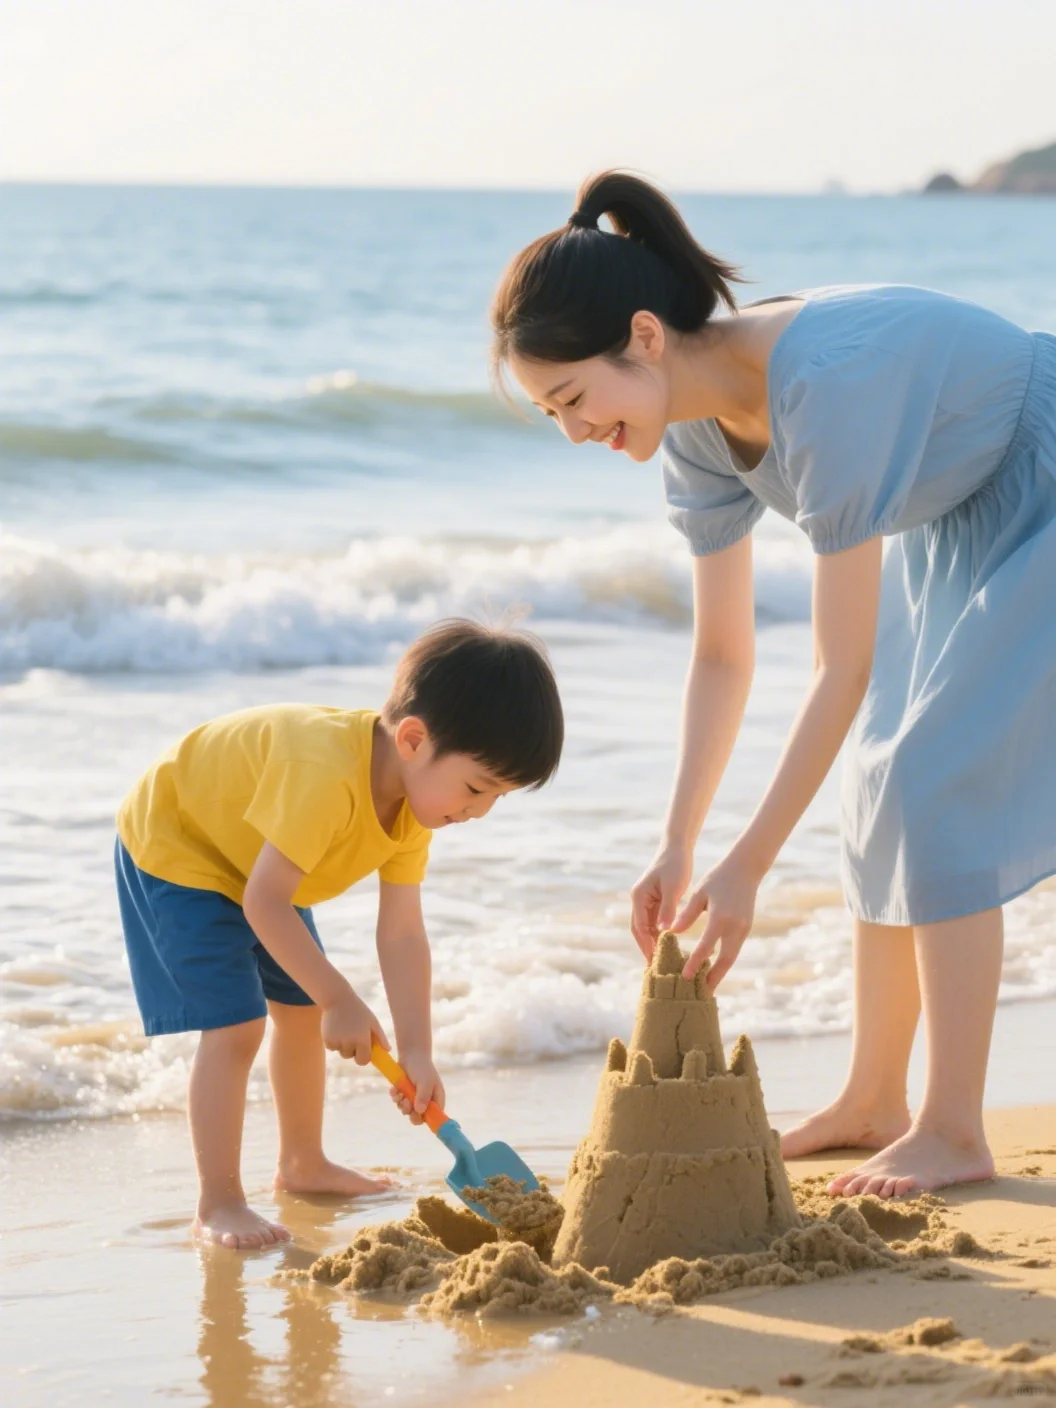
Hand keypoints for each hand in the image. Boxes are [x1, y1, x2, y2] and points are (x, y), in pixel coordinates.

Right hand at [320, 988, 389, 1064]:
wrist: (338, 998)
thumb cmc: (358, 1010)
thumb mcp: (372, 1021)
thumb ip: (381, 1037)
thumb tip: (387, 1050)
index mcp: (363, 1039)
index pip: (363, 1060)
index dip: (363, 1057)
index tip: (363, 1051)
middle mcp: (350, 1042)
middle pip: (351, 1057)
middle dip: (353, 1050)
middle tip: (353, 1034)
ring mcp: (337, 1041)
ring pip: (341, 1052)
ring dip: (343, 1045)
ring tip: (345, 1029)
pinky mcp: (327, 1039)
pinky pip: (331, 1047)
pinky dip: (333, 1041)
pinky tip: (336, 1028)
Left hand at [388, 1049, 445, 1124]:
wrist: (410, 1055)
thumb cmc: (422, 1068)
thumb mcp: (425, 1081)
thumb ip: (423, 1096)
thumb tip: (419, 1111)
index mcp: (436, 1099)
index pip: (434, 1117)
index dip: (426, 1119)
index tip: (417, 1115)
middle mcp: (426, 1101)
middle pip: (418, 1117)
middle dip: (410, 1112)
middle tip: (407, 1103)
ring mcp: (414, 1098)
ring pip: (406, 1110)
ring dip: (401, 1104)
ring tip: (401, 1093)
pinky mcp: (404, 1094)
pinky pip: (398, 1102)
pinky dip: (395, 1097)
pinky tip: (395, 1089)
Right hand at [630, 842, 694, 959]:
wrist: (677, 847)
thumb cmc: (675, 865)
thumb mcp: (673, 889)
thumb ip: (668, 910)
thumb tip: (664, 932)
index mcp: (639, 897)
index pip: (639, 927)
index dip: (646, 945)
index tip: (653, 961)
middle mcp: (639, 900)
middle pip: (638, 929)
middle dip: (645, 947)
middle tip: (654, 967)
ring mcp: (646, 900)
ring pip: (646, 926)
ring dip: (652, 941)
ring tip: (661, 959)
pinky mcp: (655, 900)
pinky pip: (654, 920)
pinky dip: (659, 932)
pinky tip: (668, 943)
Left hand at [670, 852, 760, 988]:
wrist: (746, 868)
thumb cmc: (718, 878)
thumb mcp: (700, 893)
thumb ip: (686, 914)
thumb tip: (671, 932)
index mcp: (720, 918)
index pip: (706, 947)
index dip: (695, 963)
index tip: (685, 977)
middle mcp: (735, 927)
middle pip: (725, 961)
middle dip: (714, 978)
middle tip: (702, 994)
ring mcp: (743, 929)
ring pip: (732, 958)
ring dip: (720, 972)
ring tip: (707, 986)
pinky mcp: (746, 928)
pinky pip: (734, 949)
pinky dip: (725, 961)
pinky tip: (715, 967)